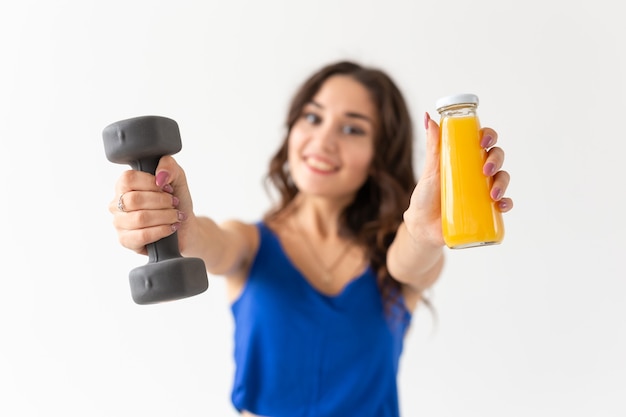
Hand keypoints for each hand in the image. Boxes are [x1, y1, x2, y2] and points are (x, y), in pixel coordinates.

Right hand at [108, 155, 192, 254]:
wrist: (185, 227)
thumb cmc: (176, 201)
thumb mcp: (177, 177)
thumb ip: (168, 165)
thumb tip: (160, 177)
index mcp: (124, 186)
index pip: (128, 179)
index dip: (151, 183)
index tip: (167, 188)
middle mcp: (117, 204)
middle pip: (135, 200)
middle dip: (162, 202)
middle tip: (174, 203)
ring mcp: (119, 223)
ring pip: (140, 218)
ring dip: (165, 216)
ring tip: (175, 216)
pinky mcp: (126, 241)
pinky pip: (142, 235)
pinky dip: (162, 230)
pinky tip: (171, 227)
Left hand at [403, 113, 512, 245]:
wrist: (423, 227)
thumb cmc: (426, 196)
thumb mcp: (430, 170)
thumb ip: (432, 146)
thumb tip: (428, 117)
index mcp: (466, 158)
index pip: (484, 140)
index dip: (489, 136)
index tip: (482, 141)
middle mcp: (478, 172)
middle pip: (497, 157)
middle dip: (497, 159)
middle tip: (486, 169)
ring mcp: (484, 190)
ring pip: (503, 178)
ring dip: (503, 182)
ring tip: (493, 193)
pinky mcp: (486, 209)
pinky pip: (504, 203)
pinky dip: (507, 203)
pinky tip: (502, 205)